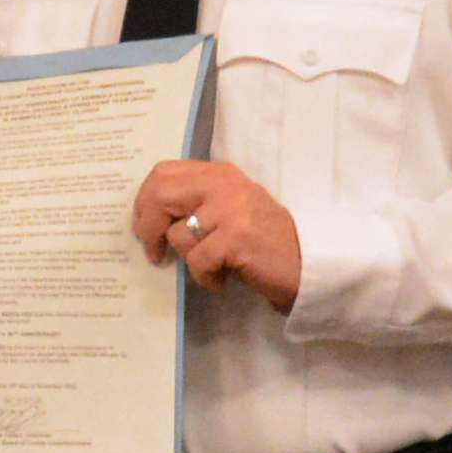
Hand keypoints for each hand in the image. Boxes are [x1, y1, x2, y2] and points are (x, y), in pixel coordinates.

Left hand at [133, 157, 301, 310]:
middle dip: (148, 227)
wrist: (308, 261)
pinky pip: (198, 260)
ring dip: (188, 259)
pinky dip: (204, 277)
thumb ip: (197, 202)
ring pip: (178, 234)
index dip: (144, 201)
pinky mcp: (237, 238)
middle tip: (153, 252)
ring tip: (210, 267)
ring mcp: (232, 209)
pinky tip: (221, 279)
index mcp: (219, 173)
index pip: (164, 173)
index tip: (143, 226)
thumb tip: (150, 217)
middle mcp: (224, 184)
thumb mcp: (231, 208)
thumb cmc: (264, 240)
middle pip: (161, 194)